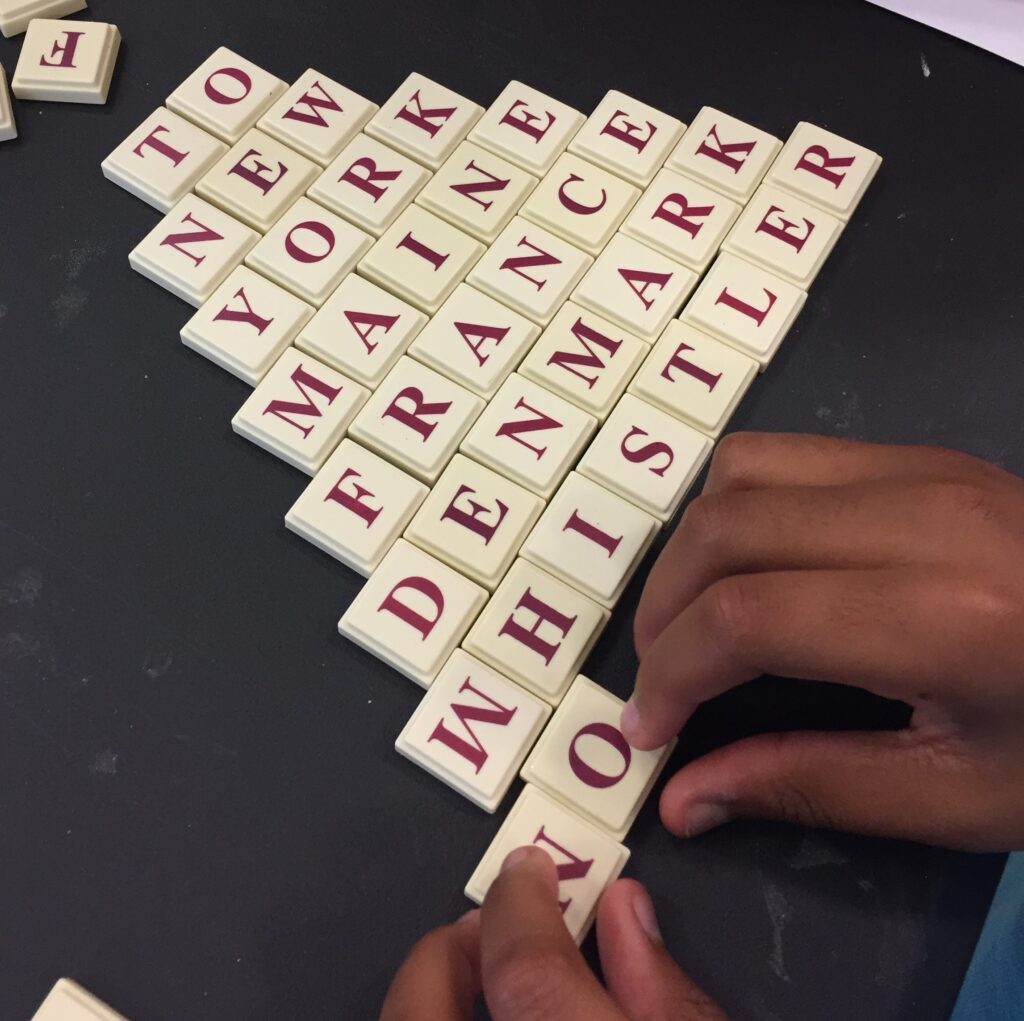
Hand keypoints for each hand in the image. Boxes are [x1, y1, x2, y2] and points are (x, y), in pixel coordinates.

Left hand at [380, 846, 727, 1020]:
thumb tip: (621, 908)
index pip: (525, 973)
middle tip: (485, 933)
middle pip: (420, 1016)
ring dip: (428, 999)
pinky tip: (479, 1019)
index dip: (520, 906)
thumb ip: (668, 993)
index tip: (528, 871)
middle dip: (445, 956)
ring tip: (480, 980)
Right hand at [622, 432, 1023, 851]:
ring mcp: (920, 466)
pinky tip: (755, 568)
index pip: (746, 616)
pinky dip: (736, 509)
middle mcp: (919, 514)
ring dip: (690, 550)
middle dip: (662, 611)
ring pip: (738, 473)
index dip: (671, 675)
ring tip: (696, 619)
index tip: (648, 729)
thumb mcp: (960, 795)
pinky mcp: (920, 453)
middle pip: (722, 531)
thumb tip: (684, 797)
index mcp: (942, 614)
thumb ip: (810, 784)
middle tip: (661, 680)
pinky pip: (783, 456)